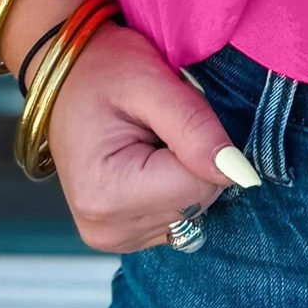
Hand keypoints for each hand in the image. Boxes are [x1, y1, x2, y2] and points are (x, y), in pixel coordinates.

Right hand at [42, 18, 260, 251]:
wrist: (67, 75)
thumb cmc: (102, 69)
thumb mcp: (149, 80)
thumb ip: (195, 125)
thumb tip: (239, 173)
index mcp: (107, 193)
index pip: (200, 185)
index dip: (202, 144)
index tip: (172, 115)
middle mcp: (106, 228)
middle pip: (197, 202)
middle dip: (194, 159)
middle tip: (158, 124)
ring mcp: (112, 238)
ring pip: (192, 211)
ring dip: (184, 173)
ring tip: (149, 140)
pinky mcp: (122, 237)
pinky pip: (177, 218)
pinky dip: (173, 187)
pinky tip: (147, 161)